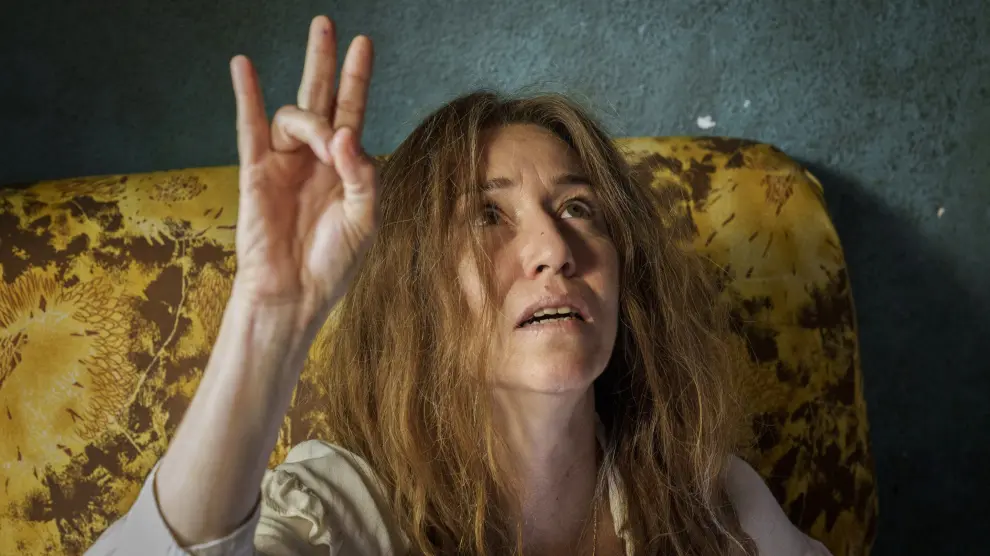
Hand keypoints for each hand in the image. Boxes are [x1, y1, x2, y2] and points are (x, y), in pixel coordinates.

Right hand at [229, 16, 377, 327]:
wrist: (295, 295)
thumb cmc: (333, 263)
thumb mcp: (365, 218)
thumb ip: (363, 174)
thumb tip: (345, 133)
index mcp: (346, 169)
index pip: (352, 114)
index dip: (357, 80)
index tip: (363, 44)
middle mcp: (315, 159)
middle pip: (320, 98)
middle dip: (324, 62)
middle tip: (326, 23)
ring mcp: (284, 163)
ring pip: (295, 117)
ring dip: (313, 122)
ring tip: (325, 144)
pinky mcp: (255, 173)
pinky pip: (249, 128)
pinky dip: (247, 96)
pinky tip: (243, 66)